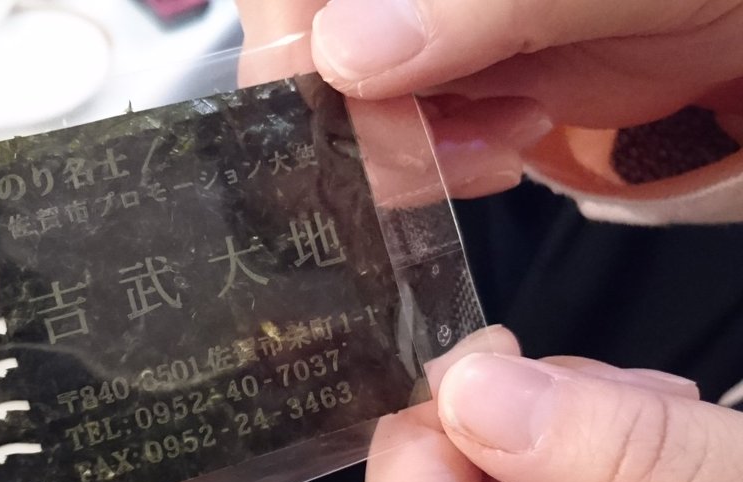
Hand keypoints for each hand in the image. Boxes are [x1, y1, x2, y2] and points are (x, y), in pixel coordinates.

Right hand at [236, 0, 742, 196]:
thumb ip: (482, 2)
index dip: (282, 42)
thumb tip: (343, 54)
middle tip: (429, 145)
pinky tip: (509, 136)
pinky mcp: (449, 74)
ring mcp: (419, 26)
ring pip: (343, 101)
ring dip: (405, 145)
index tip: (311, 87)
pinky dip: (441, 157)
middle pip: (303, 46)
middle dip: (353, 114)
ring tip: (505, 132)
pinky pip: (398, 131)